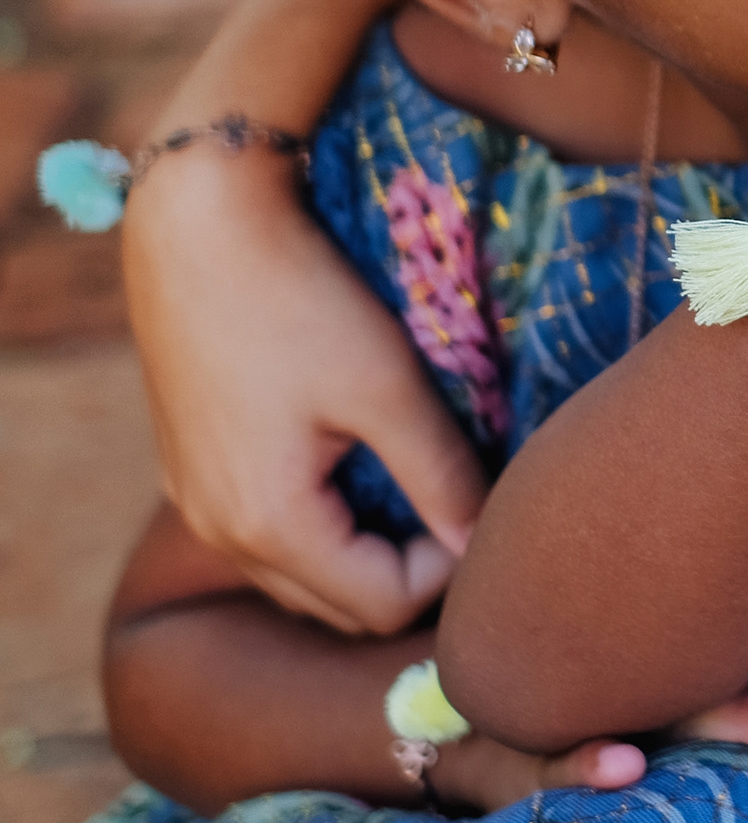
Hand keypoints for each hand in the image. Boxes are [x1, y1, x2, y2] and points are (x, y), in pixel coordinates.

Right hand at [124, 146, 485, 635]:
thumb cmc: (297, 295)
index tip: (479, 493)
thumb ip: (440, 474)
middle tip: (455, 495)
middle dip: (407, 568)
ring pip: (298, 570)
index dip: (448, 565)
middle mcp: (219, 531)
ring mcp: (194, 498)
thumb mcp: (385, 384)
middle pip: (337, 602)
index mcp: (268, 525)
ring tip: (410, 476)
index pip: (382, 605)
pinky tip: (349, 454)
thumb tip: (485, 541)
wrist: (196, 217)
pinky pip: (265, 526)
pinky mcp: (188, 461)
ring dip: (362, 546)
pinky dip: (318, 516)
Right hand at [431, 676, 747, 817]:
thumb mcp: (661, 695)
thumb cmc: (576, 688)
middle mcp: (670, 670)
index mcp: (711, 668)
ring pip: (684, 704)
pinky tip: (626, 765)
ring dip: (745, 715)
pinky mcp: (519, 726)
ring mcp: (599, 693)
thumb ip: (742, 701)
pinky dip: (588, 756)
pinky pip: (556, 750)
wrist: (435, 674)